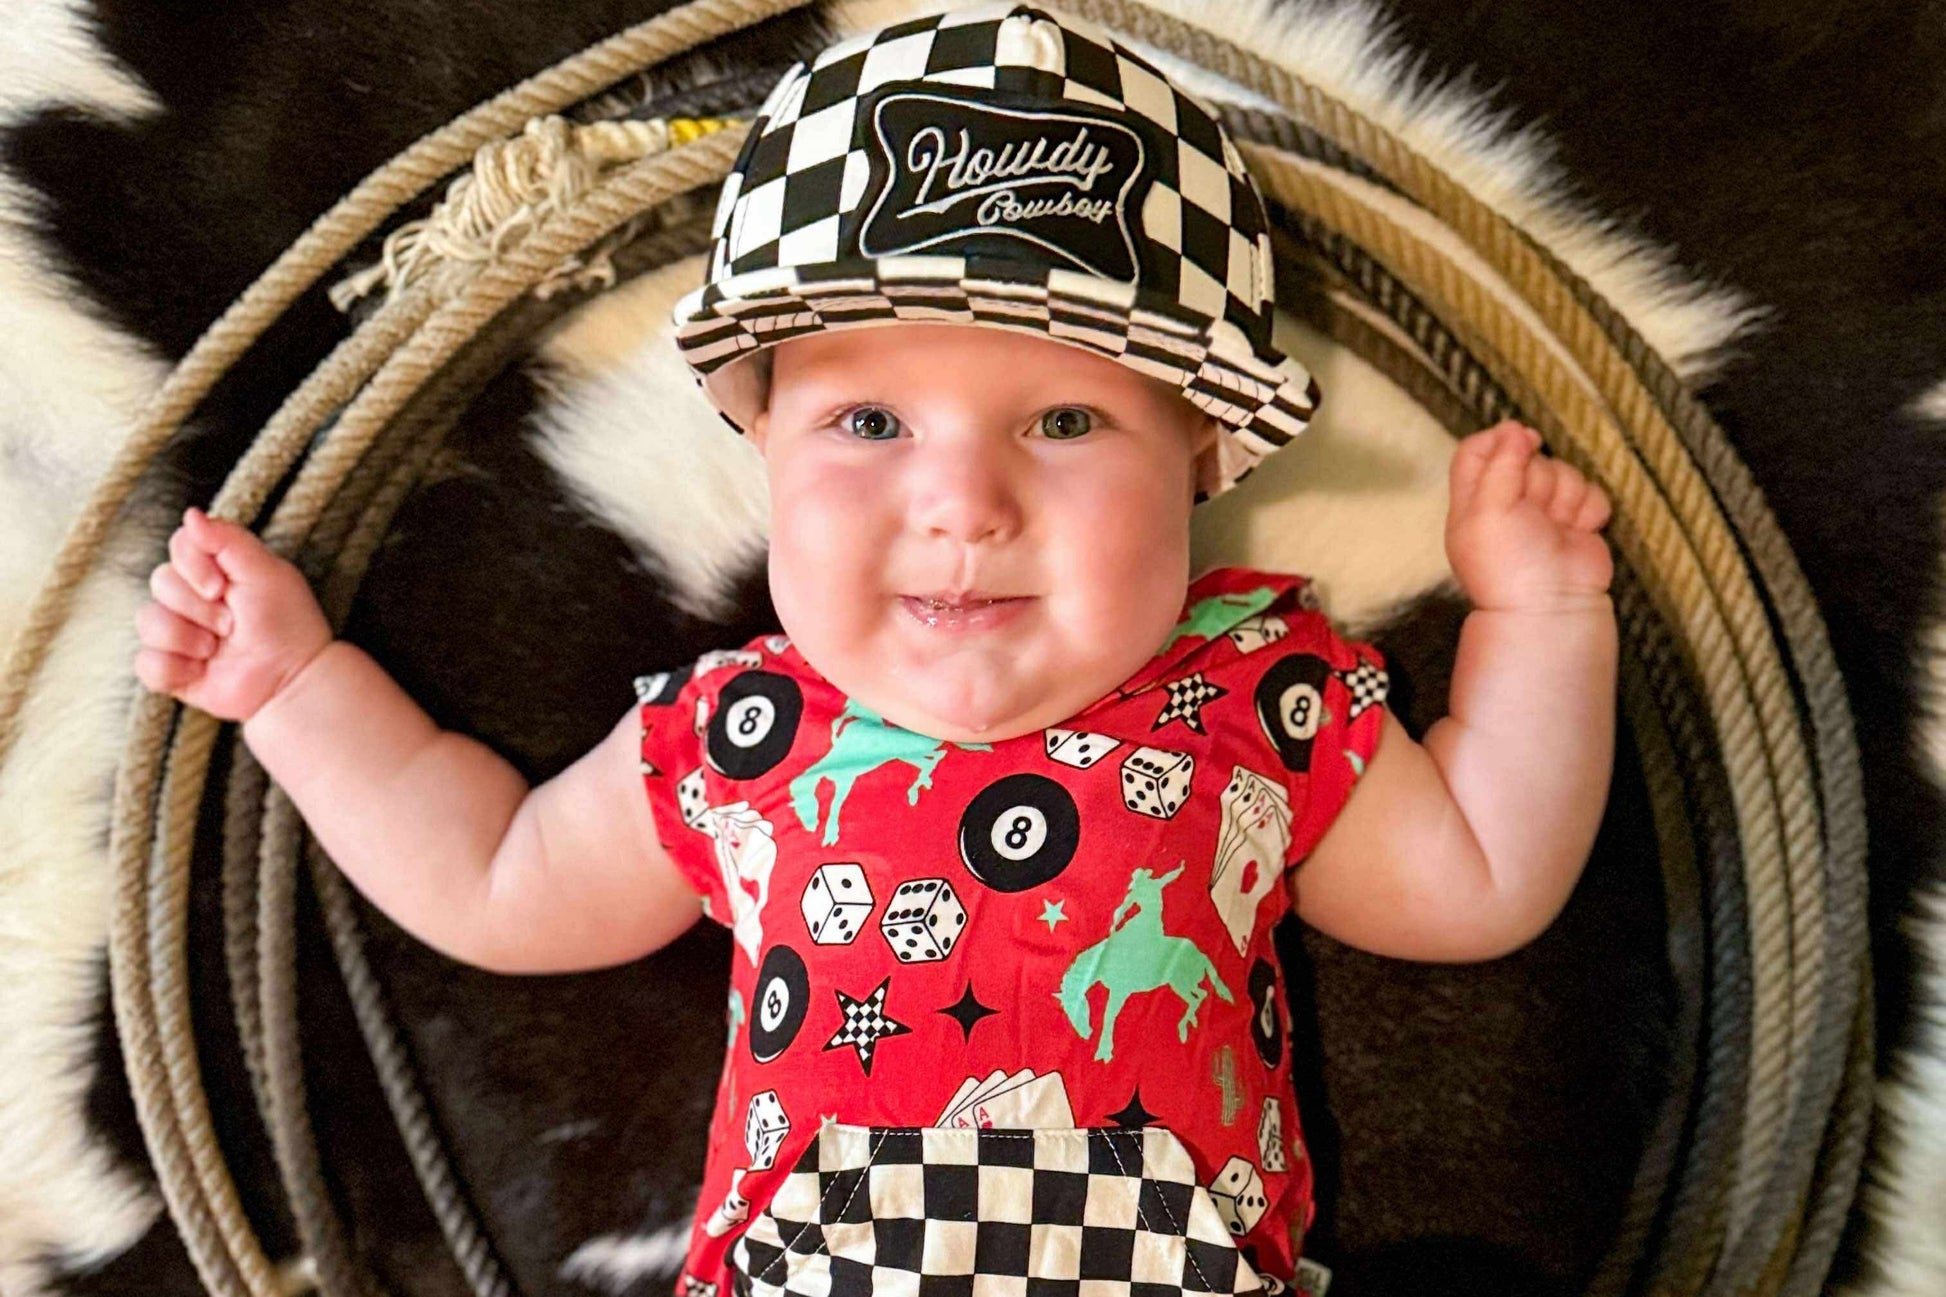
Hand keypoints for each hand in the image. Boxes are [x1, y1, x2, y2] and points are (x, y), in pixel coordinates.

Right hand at [133, 507, 334, 721]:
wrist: (291, 678)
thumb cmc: (285, 622)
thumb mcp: (265, 571)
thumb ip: (228, 539)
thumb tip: (191, 513)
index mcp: (212, 568)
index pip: (178, 545)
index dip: (195, 566)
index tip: (223, 587)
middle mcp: (189, 596)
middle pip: (160, 582)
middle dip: (200, 608)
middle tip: (233, 625)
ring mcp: (176, 632)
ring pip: (148, 622)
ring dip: (189, 639)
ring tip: (218, 650)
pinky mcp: (169, 669)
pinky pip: (146, 663)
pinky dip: (176, 669)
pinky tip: (202, 671)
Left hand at [1445, 421, 1613, 612]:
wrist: (1553, 608)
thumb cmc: (1509, 565)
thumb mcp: (1489, 511)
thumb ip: (1499, 465)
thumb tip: (1513, 429)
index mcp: (1474, 500)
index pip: (1478, 451)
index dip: (1499, 439)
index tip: (1520, 440)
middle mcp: (1507, 502)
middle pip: (1528, 458)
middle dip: (1538, 479)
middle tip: (1534, 513)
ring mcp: (1545, 512)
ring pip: (1564, 472)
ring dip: (1564, 498)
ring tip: (1556, 529)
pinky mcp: (1578, 521)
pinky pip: (1592, 493)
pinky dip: (1588, 511)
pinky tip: (1578, 533)